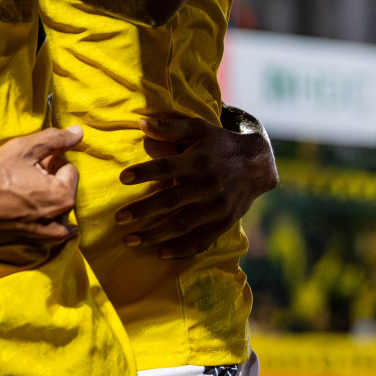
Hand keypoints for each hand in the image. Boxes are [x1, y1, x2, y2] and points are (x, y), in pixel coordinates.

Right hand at [0, 126, 83, 260]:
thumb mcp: (24, 148)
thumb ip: (56, 139)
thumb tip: (79, 132)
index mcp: (62, 197)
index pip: (69, 169)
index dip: (50, 160)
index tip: (29, 160)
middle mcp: (59, 220)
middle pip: (63, 190)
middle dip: (49, 179)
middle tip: (23, 172)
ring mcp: (44, 236)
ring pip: (56, 210)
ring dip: (46, 199)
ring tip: (21, 189)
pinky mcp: (30, 243)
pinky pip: (46, 230)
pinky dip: (40, 219)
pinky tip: (20, 207)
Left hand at [116, 116, 278, 258]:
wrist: (257, 165)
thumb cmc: (219, 143)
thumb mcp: (199, 128)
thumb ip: (170, 127)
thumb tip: (141, 122)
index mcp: (200, 162)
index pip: (167, 168)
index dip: (145, 173)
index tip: (122, 178)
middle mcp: (208, 186)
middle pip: (170, 200)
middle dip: (143, 210)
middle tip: (119, 217)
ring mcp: (217, 208)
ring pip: (182, 225)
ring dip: (154, 234)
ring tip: (129, 240)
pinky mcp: (223, 223)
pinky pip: (201, 240)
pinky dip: (182, 250)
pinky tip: (161, 253)